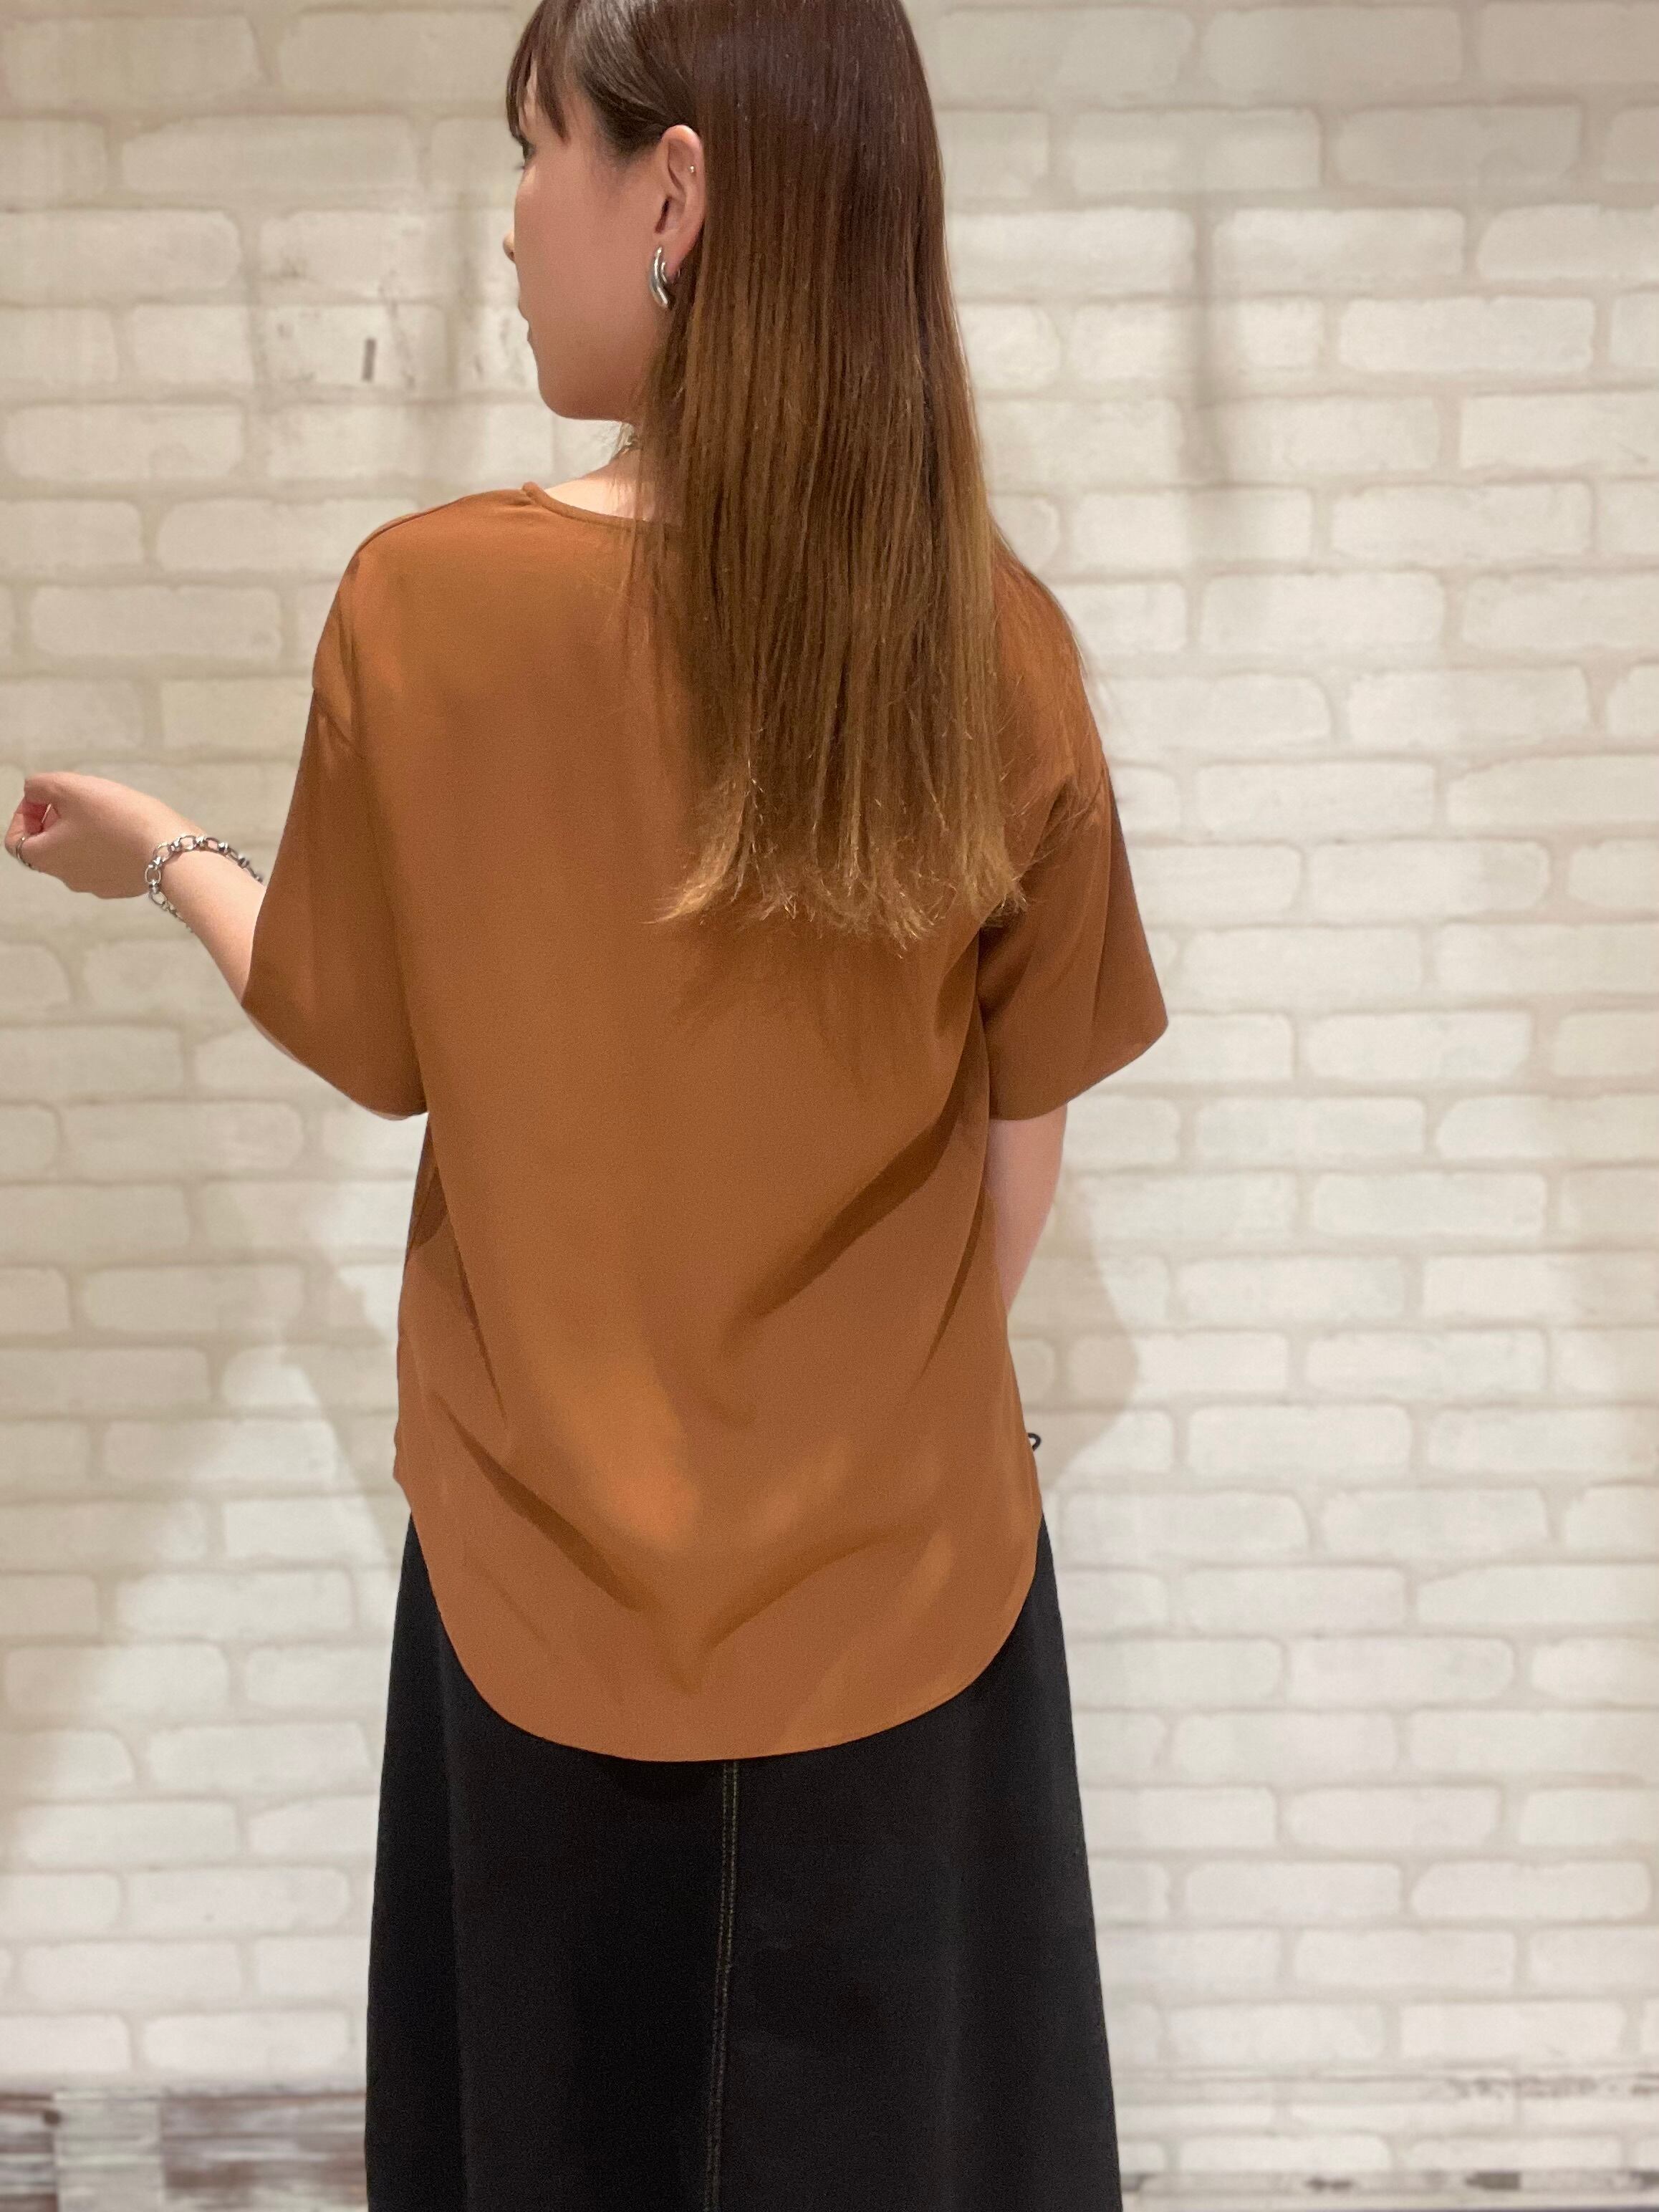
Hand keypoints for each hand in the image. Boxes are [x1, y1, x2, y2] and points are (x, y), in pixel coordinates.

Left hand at [5, 772, 197, 899]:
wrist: (171, 850)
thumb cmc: (118, 818)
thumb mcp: (71, 787)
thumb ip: (40, 785)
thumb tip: (34, 791)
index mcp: (46, 858)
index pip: (15, 840)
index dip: (24, 814)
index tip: (46, 797)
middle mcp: (67, 878)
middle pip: (48, 846)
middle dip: (56, 819)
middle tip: (79, 799)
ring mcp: (96, 885)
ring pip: (77, 854)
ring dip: (82, 831)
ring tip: (106, 812)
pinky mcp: (122, 885)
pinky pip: (104, 862)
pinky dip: (106, 845)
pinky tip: (126, 829)